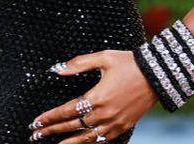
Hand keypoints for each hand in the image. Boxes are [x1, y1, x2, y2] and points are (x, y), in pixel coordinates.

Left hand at [29, 50, 157, 142]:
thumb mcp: (103, 57)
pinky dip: (89, 143)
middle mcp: (104, 114)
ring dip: (68, 142)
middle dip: (52, 131)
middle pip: (72, 126)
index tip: (35, 122)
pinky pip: (102, 140)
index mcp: (97, 97)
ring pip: (86, 138)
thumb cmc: (128, 63)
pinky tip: (80, 143)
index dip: (49, 117)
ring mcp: (114, 123)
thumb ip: (78, 63)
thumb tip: (57, 69)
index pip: (67, 111)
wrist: (157, 75)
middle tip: (35, 134)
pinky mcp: (123, 127)